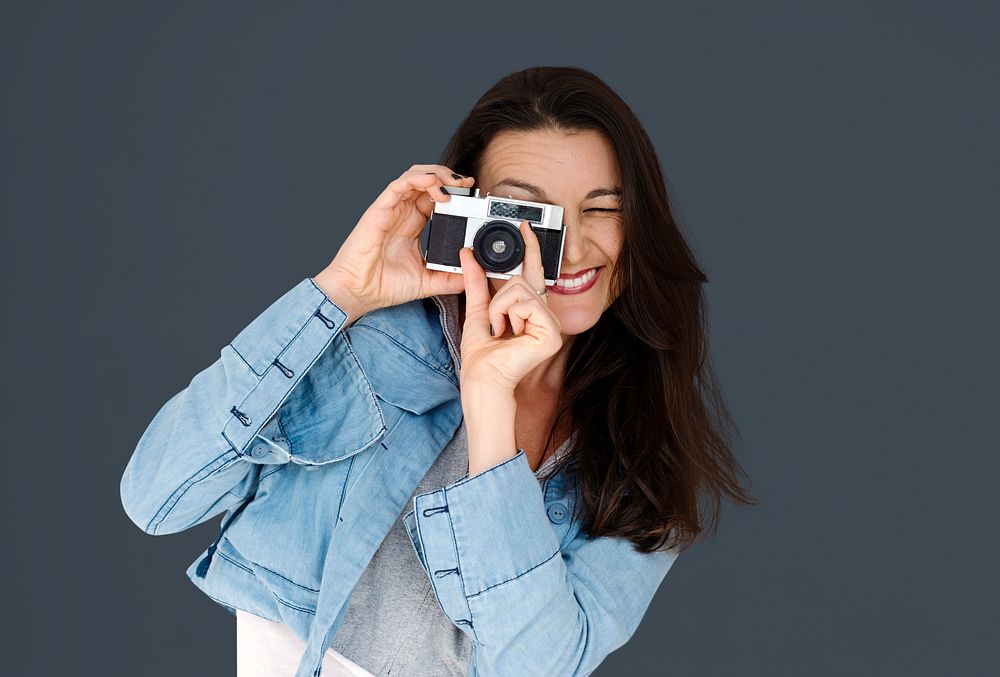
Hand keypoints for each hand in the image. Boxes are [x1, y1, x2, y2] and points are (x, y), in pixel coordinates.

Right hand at [314, 165, 475, 317]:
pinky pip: (399, 185)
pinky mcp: (380, 209)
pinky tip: (434, 183)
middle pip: (428, 181)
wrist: (358, 292)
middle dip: (450, 178)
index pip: (437, 198)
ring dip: (437, 174)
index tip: (472, 194)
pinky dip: (418, 178)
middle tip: (468, 184)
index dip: (455, 191)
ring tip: (453, 183)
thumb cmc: (384, 285)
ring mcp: (392, 209)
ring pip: (415, 176)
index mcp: (413, 224)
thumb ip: (451, 278)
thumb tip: (475, 274)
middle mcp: (403, 212)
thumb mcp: (428, 281)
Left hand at [458, 219, 563, 393]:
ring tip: (501, 332)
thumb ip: (475, 281)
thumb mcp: (476, 310)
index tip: (524, 225)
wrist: (482, 378)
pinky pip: (524, 304)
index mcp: (531, 311)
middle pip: (522, 280)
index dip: (530, 249)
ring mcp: (552, 326)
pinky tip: (510, 336)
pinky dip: (507, 316)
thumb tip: (467, 253)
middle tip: (496, 326)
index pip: (533, 273)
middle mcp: (546, 316)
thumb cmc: (481, 356)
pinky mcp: (552, 333)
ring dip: (499, 309)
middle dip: (499, 300)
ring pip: (520, 290)